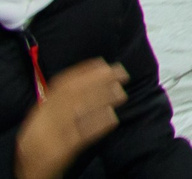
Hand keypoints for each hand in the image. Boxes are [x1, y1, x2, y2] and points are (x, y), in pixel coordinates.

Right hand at [15, 59, 125, 178]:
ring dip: (102, 99)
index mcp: (39, 111)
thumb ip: (62, 103)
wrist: (30, 174)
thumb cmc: (43, 145)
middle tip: (122, 74)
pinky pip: (80, 135)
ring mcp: (48, 136)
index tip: (104, 63)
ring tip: (121, 94)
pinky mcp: (57, 152)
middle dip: (98, 82)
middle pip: (71, 95)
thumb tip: (93, 81)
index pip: (60, 85)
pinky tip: (113, 118)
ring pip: (77, 111)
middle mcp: (41, 120)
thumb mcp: (46, 121)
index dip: (83, 72)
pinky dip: (97, 124)